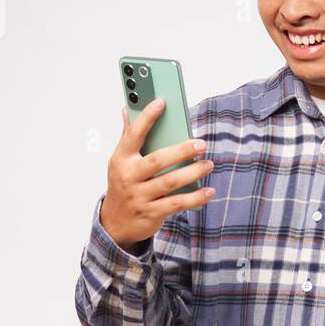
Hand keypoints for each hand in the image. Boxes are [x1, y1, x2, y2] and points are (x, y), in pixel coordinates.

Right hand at [100, 98, 214, 249]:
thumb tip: (128, 109)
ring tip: (208, 164)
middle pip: (157, 160)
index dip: (146, 118)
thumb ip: (127, 136)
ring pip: (170, 182)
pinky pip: (176, 204)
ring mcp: (139, 196)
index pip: (133, 135)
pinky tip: (208, 191)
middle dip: (181, 151)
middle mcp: (128, 177)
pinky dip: (195, 198)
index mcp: (121, 159)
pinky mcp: (151, 213)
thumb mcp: (121, 161)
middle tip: (201, 144)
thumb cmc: (124, 185)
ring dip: (192, 173)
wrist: (115, 223)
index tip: (161, 102)